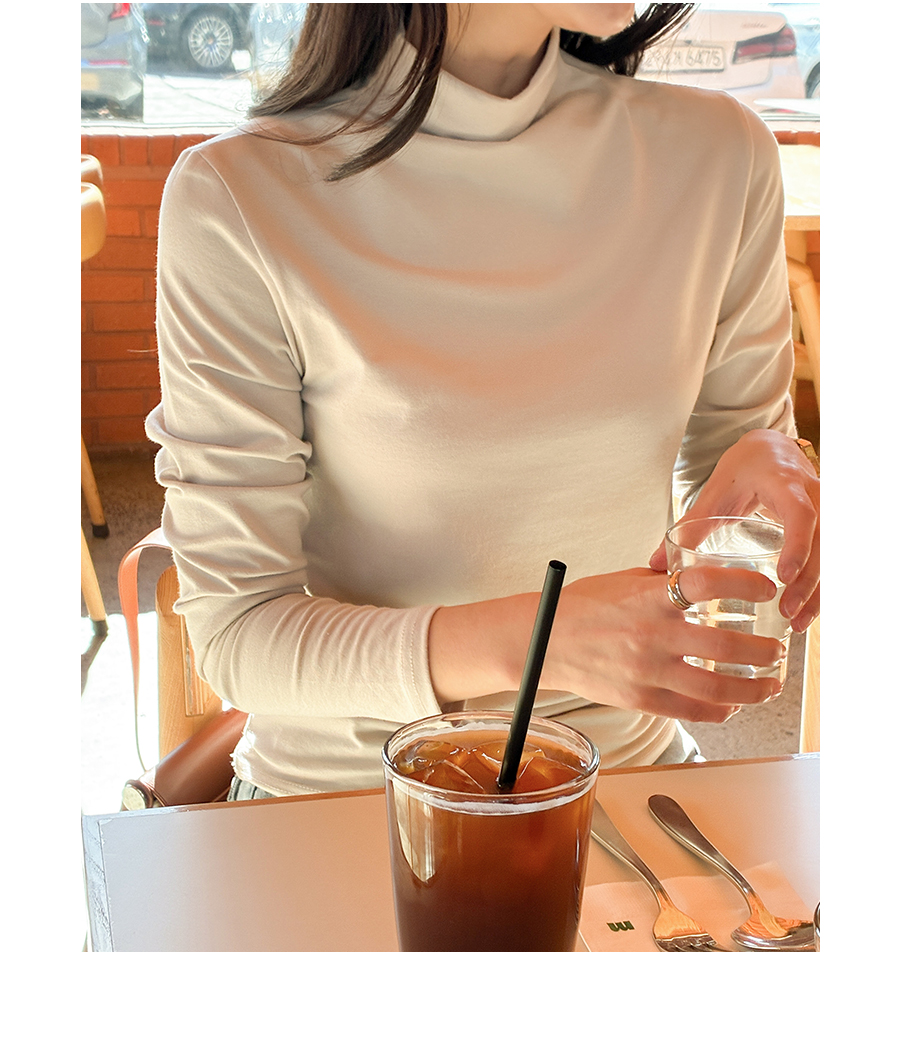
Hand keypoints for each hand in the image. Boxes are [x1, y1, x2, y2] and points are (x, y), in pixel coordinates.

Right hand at [541, 567, 784, 723]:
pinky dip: (722, 710)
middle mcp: (650, 635)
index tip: (767, 588)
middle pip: (724, 647)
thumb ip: (664, 583)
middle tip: (778, 649)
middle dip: (763, 651)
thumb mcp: (624, 582)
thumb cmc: (582, 607)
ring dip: (754, 688)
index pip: (704, 585)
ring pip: (717, 689)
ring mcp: (646, 672)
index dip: (744, 585)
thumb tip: (705, 580)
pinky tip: (735, 703)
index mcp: (647, 598)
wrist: (542, 643)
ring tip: (771, 683)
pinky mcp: (641, 699)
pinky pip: (693, 711)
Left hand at [649, 429, 818, 632]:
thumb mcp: (716, 492)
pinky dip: (822, 586)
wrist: (772, 449)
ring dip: (819, 590)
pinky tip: (806, 614)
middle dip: (809, 579)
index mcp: (785, 483)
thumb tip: (655, 566)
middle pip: (824, 541)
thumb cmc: (743, 470)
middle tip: (787, 611)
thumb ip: (690, 526)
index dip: (797, 545)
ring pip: (834, 554)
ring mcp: (829, 509)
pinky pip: (833, 560)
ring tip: (797, 623)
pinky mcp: (830, 526)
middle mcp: (814, 495)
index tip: (783, 576)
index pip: (801, 514)